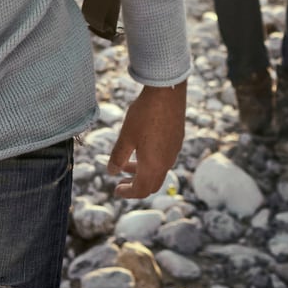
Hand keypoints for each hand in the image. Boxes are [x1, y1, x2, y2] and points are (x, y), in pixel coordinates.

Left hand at [107, 82, 184, 199]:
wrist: (167, 94)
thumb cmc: (144, 115)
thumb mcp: (126, 137)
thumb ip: (118, 157)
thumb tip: (111, 172)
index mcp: (153, 165)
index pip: (141, 190)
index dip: (127, 193)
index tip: (116, 190)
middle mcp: (166, 162)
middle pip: (152, 185)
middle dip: (135, 186)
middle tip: (121, 183)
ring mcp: (173, 152)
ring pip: (158, 171)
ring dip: (142, 172)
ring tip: (127, 165)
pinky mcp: (176, 141)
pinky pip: (164, 160)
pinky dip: (151, 162)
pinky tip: (141, 149)